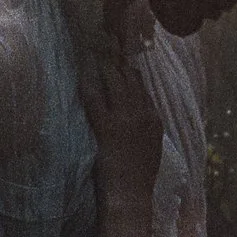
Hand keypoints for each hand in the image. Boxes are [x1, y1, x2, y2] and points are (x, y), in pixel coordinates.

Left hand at [81, 53, 163, 221]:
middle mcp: (143, 114)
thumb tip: (139, 114)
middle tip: (107, 39)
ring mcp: (125, 120)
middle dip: (118, 58)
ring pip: (115, 83)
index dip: (131, 69)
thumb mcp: (150, 149)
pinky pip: (95, 99)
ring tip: (94, 47)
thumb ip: (146, 128)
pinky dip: (88, 83)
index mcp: (154, 119)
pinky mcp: (107, 128)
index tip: (122, 55)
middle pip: (130, 78)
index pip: (143, 86)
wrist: (131, 197)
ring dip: (104, 64)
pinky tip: (82, 72)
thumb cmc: (138, 178)